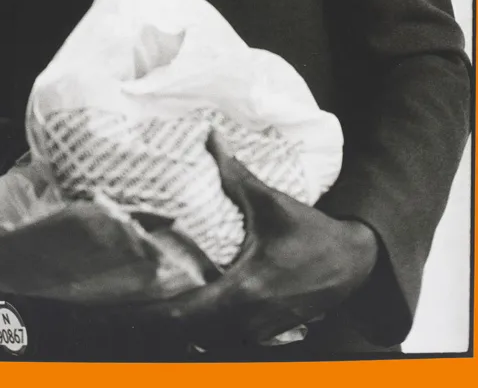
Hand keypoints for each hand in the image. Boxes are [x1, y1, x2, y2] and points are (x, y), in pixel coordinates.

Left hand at [123, 134, 381, 347]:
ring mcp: (258, 331)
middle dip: (161, 319)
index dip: (153, 313)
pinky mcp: (267, 334)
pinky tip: (193, 311)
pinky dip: (207, 329)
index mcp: (243, 288)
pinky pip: (226, 339)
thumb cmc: (310, 232)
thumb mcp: (271, 202)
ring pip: (208, 339)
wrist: (352, 263)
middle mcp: (248, 317)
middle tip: (130, 302)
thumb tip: (211, 137)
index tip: (124, 306)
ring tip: (154, 308)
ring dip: (184, 327)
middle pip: (189, 332)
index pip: (185, 312)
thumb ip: (235, 175)